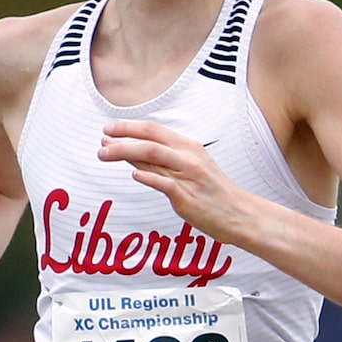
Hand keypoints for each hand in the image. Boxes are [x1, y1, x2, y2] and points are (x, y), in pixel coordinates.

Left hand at [98, 121, 249, 234]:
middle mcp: (188, 158)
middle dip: (121, 139)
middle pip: (150, 141)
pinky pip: (166, 184)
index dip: (129, 127)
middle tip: (101, 142)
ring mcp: (189, 177)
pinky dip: (149, 177)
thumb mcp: (189, 169)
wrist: (240, 214)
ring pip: (154, 157)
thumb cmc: (213, 192)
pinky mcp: (189, 198)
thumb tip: (129, 153)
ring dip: (125, 153)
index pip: (154, 130)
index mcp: (188, 147)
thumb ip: (160, 162)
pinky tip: (134, 175)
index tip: (109, 128)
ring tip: (105, 154)